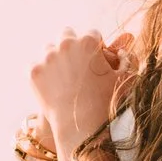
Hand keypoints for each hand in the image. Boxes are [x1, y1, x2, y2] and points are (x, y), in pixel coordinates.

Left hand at [31, 28, 130, 145]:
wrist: (82, 126)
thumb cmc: (107, 102)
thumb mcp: (125, 78)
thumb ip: (127, 59)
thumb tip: (121, 51)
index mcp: (89, 42)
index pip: (92, 34)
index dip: (96, 47)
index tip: (95, 59)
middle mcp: (66, 44)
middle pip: (67, 34)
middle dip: (73, 45)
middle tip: (77, 64)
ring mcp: (48, 57)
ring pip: (50, 49)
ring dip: (56, 57)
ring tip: (64, 75)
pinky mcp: (34, 71)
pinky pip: (37, 65)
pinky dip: (44, 73)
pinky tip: (52, 85)